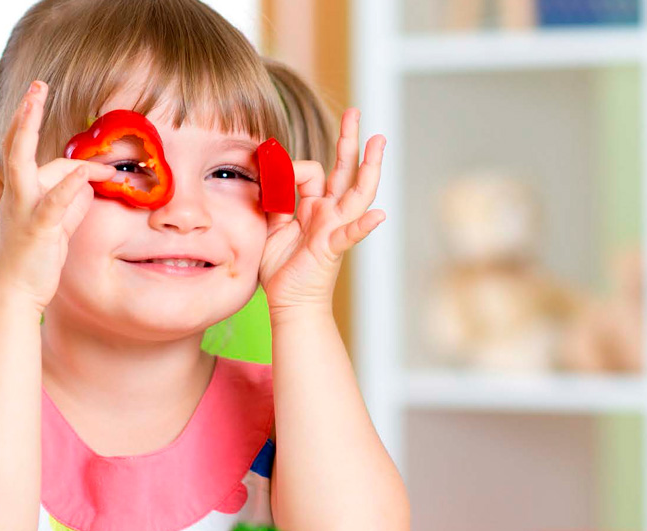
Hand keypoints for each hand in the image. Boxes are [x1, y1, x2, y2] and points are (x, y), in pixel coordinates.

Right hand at [0, 80, 115, 310]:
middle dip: (27, 113)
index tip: (83, 147)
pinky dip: (69, 186)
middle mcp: (15, 195)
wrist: (12, 295)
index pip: (40, 161)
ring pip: (22, 160)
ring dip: (28, 126)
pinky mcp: (37, 228)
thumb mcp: (55, 227)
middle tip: (38, 84)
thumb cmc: (32, 262)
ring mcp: (22, 209)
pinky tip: (84, 173)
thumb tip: (88, 184)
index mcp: (19, 193)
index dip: (70, 157)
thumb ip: (71, 204)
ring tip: (37, 95)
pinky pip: (52, 201)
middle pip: (20, 146)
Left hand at [259, 108, 385, 312]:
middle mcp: (329, 212)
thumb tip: (271, 174)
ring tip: (379, 142)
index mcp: (314, 206)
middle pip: (344, 170)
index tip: (268, 172)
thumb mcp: (272, 227)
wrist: (289, 302)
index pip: (310, 171)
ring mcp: (335, 228)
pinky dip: (363, 226)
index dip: (289, 167)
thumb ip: (274, 202)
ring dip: (369, 167)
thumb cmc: (281, 268)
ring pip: (356, 192)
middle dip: (349, 141)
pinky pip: (350, 235)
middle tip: (355, 112)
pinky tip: (378, 216)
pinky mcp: (332, 248)